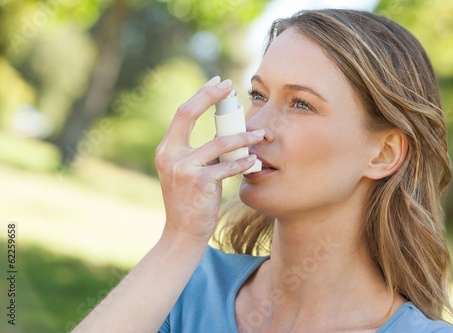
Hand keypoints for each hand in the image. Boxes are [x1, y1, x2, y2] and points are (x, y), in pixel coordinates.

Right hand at [155, 76, 264, 243]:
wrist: (182, 233)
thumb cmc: (190, 201)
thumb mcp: (187, 172)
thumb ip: (200, 153)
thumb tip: (226, 132)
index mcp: (167, 150)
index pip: (182, 113)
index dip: (200, 95)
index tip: (218, 84)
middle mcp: (170, 155)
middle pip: (188, 113)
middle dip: (211, 97)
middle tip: (232, 87)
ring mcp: (183, 168)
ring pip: (219, 142)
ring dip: (244, 137)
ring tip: (260, 135)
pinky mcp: (199, 183)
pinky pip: (228, 167)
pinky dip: (243, 163)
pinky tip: (254, 162)